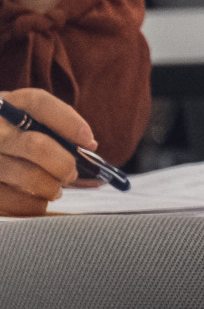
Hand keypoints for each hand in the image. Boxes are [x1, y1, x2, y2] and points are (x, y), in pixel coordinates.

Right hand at [0, 87, 91, 216]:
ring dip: (52, 187)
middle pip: (37, 147)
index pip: (37, 103)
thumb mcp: (29, 118)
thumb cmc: (15, 136)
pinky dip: (34, 205)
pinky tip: (37, 201)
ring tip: (55, 189)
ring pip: (28, 177)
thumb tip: (90, 145)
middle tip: (71, 173)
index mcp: (6, 106)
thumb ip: (60, 124)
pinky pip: (13, 201)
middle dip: (64, 164)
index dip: (69, 123)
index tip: (89, 143)